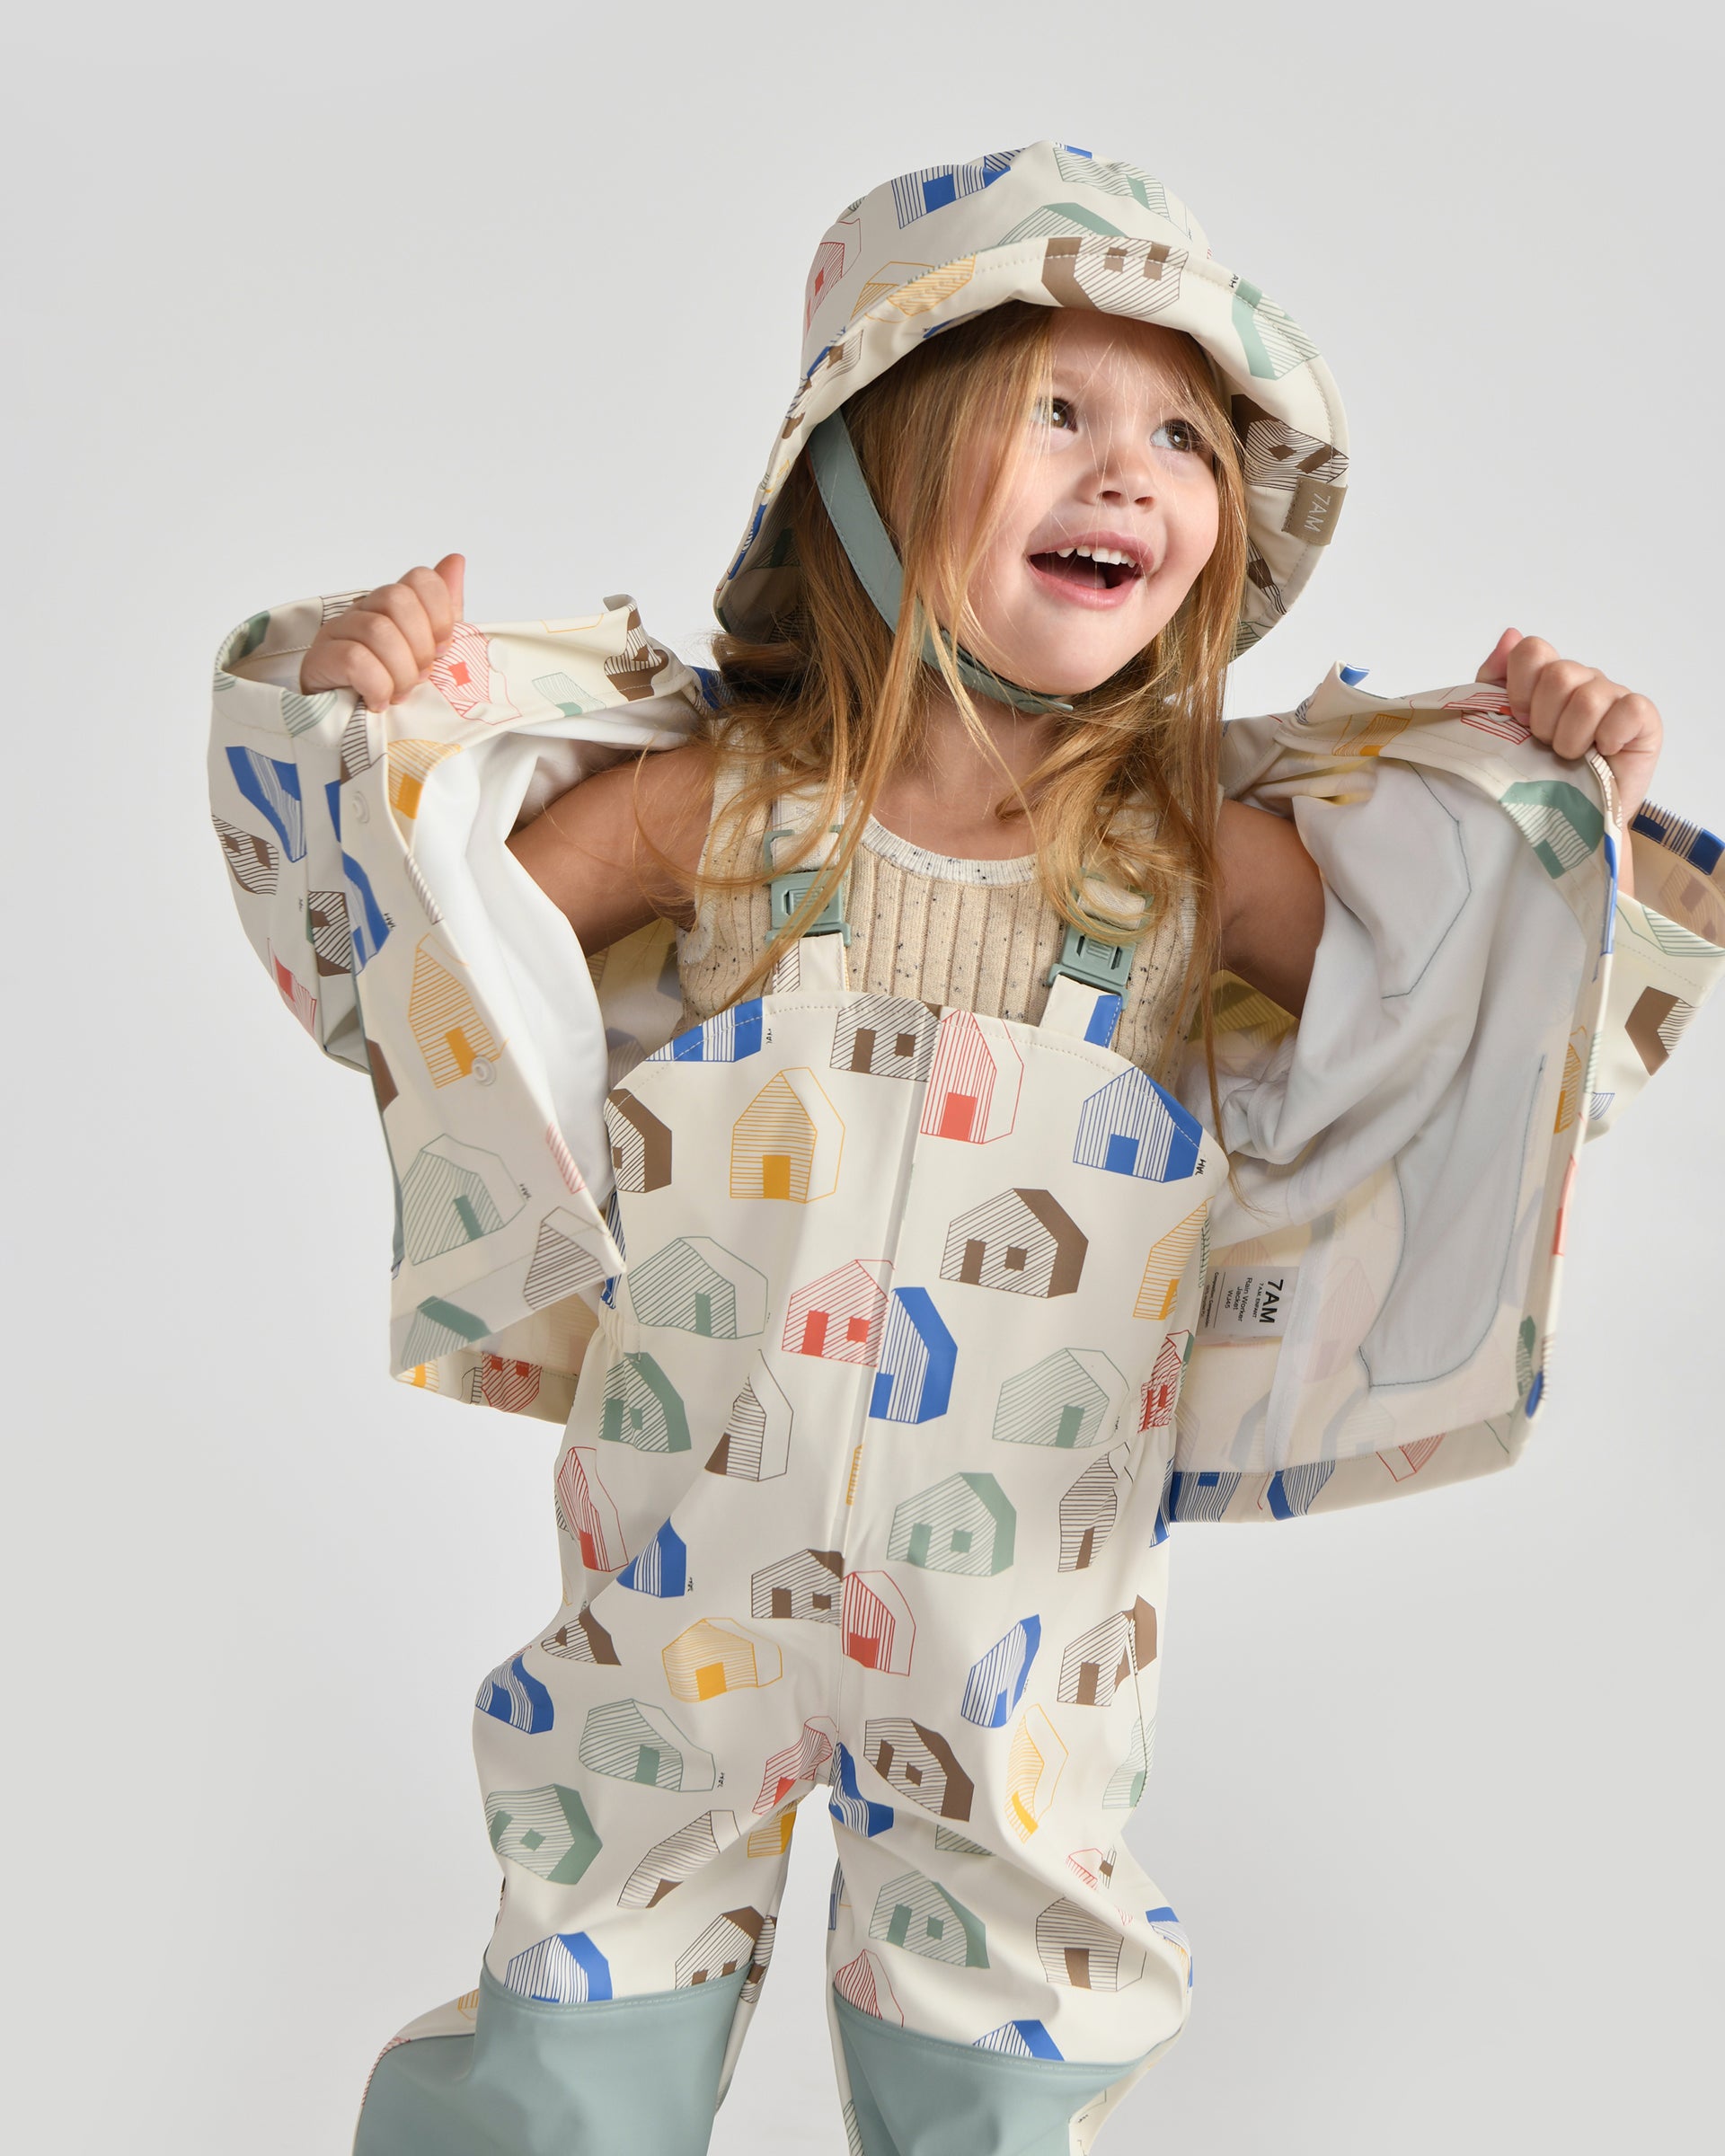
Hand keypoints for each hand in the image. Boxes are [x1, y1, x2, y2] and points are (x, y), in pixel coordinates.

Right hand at [300, 554, 464, 709]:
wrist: (354, 735)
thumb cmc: (392, 691)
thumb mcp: (428, 654)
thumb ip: (443, 611)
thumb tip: (455, 560)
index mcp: (389, 607)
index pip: (420, 580)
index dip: (440, 616)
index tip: (442, 650)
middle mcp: (361, 611)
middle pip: (398, 600)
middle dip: (419, 647)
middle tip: (419, 678)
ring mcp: (335, 633)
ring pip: (378, 631)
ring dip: (399, 672)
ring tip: (398, 694)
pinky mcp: (318, 660)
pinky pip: (354, 659)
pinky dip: (376, 686)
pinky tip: (377, 701)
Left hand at [1476, 628, 1662, 830]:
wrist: (1564, 822)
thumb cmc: (1532, 776)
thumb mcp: (1497, 730)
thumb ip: (1493, 684)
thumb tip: (1510, 635)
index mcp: (1547, 678)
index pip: (1532, 651)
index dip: (1518, 688)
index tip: (1517, 721)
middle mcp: (1583, 681)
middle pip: (1558, 675)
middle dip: (1543, 721)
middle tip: (1543, 746)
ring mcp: (1614, 697)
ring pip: (1587, 697)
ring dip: (1570, 738)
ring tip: (1568, 757)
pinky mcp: (1643, 719)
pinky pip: (1626, 711)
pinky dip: (1607, 737)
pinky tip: (1600, 754)